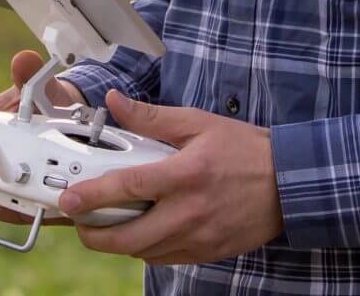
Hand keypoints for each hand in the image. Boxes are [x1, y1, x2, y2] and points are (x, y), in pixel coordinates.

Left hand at [60, 90, 282, 265]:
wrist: (290, 184)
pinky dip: (146, 247)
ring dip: (118, 241)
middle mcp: (189, 212)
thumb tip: (114, 102)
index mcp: (185, 175)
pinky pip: (164, 258)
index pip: (128, 188)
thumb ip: (152, 118)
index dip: (92, 196)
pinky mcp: (206, 253)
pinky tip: (142, 230)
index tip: (69, 199)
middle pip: (127, 236)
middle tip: (80, 221)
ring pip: (142, 251)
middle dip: (94, 234)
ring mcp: (198, 238)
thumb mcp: (199, 123)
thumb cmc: (246, 150)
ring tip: (108, 222)